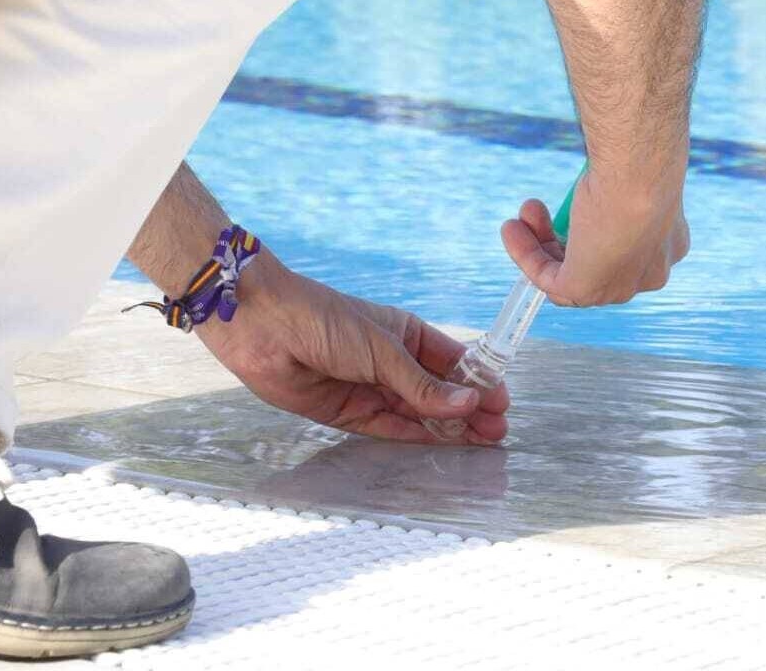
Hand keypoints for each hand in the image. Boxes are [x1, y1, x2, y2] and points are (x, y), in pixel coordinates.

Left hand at [194, 254, 508, 444]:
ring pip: (419, 414)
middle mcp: (393, 364)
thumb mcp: (383, 349)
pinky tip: (442, 444)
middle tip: (498, 431)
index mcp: (408, 335)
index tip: (502, 402)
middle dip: (470, 409)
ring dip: (449, 427)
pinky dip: (416, 437)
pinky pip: (389, 428)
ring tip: (482, 441)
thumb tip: (470, 403)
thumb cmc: (326, 320)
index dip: (479, 382)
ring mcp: (371, 389)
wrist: (263, 328)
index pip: (453, 362)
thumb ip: (423, 385)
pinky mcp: (348, 412)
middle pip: (440, 392)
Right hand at [500, 166, 689, 305]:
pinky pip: (547, 279)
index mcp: (668, 247)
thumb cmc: (642, 164)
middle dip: (558, 236)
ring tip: (518, 219)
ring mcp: (618, 286)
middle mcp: (649, 274)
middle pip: (593, 264)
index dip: (588, 231)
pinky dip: (525, 256)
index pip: (624, 251)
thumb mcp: (633, 178)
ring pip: (568, 275)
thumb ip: (618, 190)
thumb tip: (600, 181)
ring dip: (536, 246)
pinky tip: (511, 229)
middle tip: (536, 209)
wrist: (641, 174)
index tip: (569, 207)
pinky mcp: (587, 290)